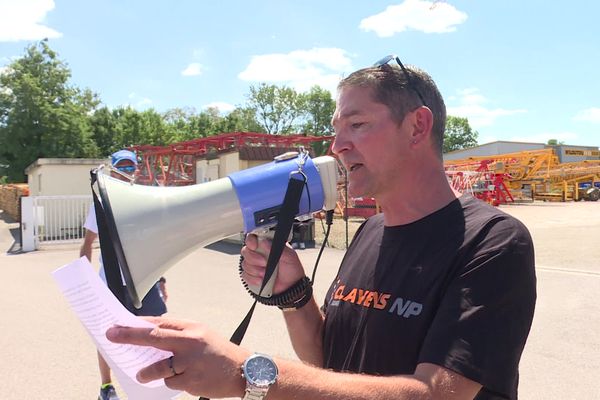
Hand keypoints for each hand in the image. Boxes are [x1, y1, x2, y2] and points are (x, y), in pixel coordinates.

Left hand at [106, 317, 249, 397]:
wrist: (243, 371)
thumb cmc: (218, 352)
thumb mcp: (201, 334)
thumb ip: (179, 334)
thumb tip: (150, 335)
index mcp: (192, 328)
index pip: (160, 323)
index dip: (138, 324)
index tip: (119, 324)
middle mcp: (190, 342)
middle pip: (154, 338)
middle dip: (129, 337)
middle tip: (111, 336)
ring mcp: (190, 362)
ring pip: (158, 367)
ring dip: (146, 372)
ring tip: (140, 375)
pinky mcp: (191, 381)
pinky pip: (171, 382)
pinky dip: (171, 381)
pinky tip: (183, 379)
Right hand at [241, 233, 305, 293]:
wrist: (291, 287)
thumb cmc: (292, 270)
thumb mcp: (289, 256)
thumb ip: (277, 248)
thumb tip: (264, 242)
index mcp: (267, 246)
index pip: (253, 238)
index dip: (251, 240)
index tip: (254, 246)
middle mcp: (259, 254)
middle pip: (245, 251)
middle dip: (254, 258)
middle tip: (264, 262)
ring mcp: (255, 265)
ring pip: (244, 264)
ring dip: (255, 270)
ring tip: (266, 273)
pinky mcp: (252, 276)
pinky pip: (245, 275)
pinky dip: (253, 278)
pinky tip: (262, 280)